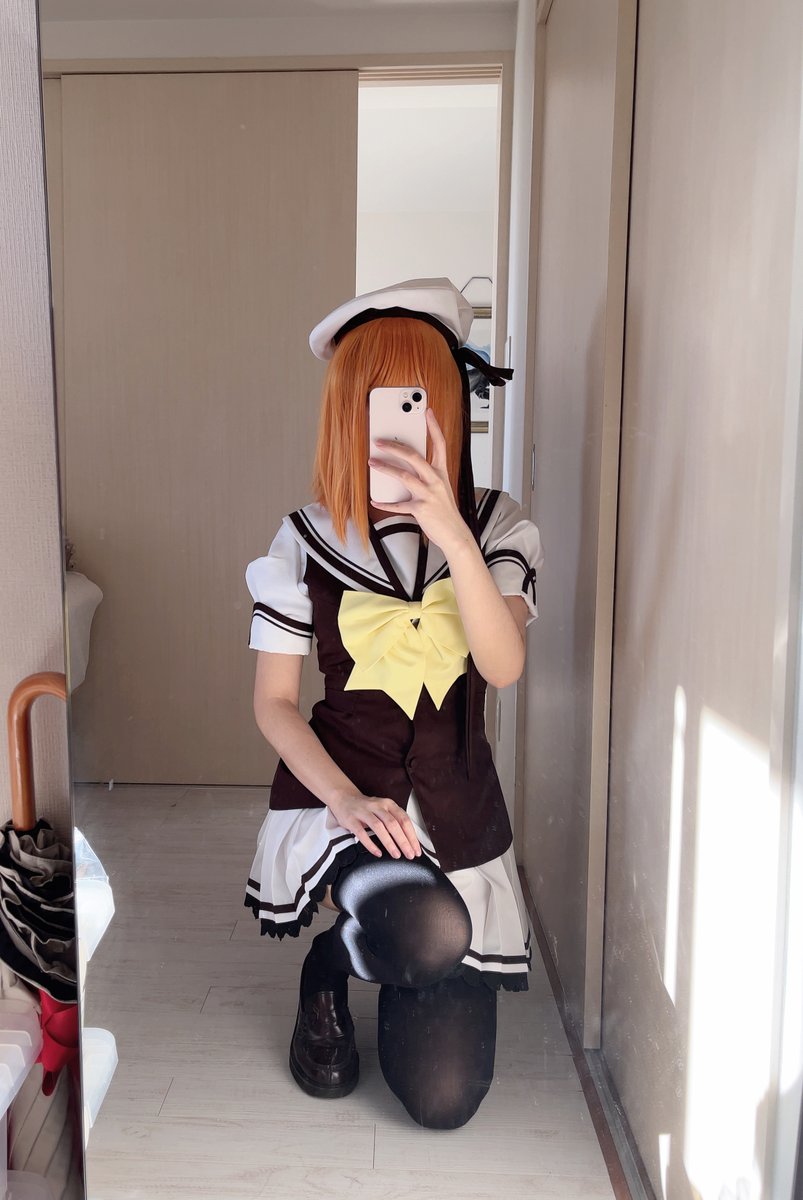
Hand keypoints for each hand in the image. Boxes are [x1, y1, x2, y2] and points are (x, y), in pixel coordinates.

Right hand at [327, 791, 421, 859]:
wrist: (344, 798)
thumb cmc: (368, 808)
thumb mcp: (383, 810)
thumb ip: (395, 821)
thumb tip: (410, 842)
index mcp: (388, 804)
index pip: (404, 820)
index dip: (412, 835)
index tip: (416, 850)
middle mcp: (377, 806)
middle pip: (393, 824)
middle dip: (403, 841)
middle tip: (410, 855)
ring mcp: (364, 812)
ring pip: (379, 827)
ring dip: (389, 843)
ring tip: (396, 855)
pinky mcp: (351, 819)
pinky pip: (361, 833)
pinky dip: (370, 844)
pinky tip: (377, 853)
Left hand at [368, 409, 471, 554]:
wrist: (455, 534)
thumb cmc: (445, 511)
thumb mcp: (440, 489)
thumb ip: (426, 476)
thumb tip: (406, 466)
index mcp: (441, 473)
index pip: (440, 444)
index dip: (434, 427)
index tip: (428, 412)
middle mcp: (436, 480)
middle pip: (415, 456)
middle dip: (395, 446)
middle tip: (379, 441)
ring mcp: (429, 494)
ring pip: (404, 476)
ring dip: (385, 468)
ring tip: (372, 463)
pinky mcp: (421, 509)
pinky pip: (399, 505)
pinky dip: (385, 503)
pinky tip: (374, 500)